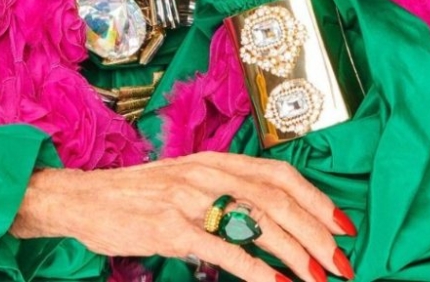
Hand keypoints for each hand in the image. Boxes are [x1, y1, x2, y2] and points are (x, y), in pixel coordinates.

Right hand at [11, 151, 355, 281]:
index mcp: (214, 160)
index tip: (343, 225)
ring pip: (256, 222)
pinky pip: (221, 248)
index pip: (278, 174)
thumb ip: (225, 193)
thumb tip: (270, 220)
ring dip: (294, 253)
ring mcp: (189, 198)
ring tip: (319, 278)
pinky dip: (254, 269)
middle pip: (276, 199)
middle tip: (341, 262)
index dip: (315, 199)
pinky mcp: (171, 226)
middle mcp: (207, 173)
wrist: (86, 198)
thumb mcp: (187, 183)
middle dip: (315, 232)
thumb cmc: (139, 196)